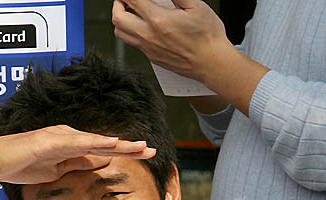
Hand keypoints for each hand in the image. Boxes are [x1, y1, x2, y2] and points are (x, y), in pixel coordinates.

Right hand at [0, 125, 155, 186]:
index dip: (124, 151)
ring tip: (138, 146)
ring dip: (117, 143)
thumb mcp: (56, 170)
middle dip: (128, 146)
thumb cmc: (21, 165)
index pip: (102, 149)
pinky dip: (93, 143)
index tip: (144, 155)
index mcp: (70, 145)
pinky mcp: (47, 141)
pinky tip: (109, 144)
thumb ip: (77, 165)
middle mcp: (67, 137)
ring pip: (94, 140)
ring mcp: (58, 137)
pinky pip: (74, 143)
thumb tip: (101, 162)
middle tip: (151, 149)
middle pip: (104, 142)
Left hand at [112, 0, 229, 84]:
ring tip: (130, 11)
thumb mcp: (195, 5)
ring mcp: (149, 49)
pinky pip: (133, 44)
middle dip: (117, 3)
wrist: (211, 63)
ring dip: (120, 19)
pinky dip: (132, 32)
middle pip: (117, 18)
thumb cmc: (207, 36)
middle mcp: (149, 36)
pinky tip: (143, 25)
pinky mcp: (152, 58)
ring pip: (121, 33)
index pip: (132, 0)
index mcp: (159, 20)